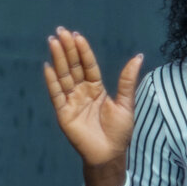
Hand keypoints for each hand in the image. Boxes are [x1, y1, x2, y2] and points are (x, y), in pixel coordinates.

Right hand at [40, 27, 141, 185]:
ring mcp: (71, 101)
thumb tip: (138, 56)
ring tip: (52, 42)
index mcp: (97, 88)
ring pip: (64, 76)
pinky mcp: (63, 113)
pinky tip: (47, 66)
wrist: (109, 154)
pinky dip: (52, 81)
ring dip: (58, 59)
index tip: (77, 35)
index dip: (83, 51)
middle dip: (67, 49)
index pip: (88, 65)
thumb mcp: (126, 103)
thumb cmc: (119, 131)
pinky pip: (57, 94)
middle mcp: (82, 92)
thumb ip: (127, 80)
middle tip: (60, 31)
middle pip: (73, 67)